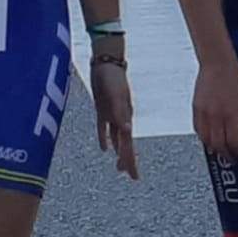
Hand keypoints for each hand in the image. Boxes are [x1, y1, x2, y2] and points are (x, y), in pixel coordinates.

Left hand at [91, 58, 138, 178]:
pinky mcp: (103, 108)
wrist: (106, 60)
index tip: (134, 175)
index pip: (128, 143)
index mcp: (124, 116)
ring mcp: (113, 113)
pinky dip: (105, 139)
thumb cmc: (111, 76)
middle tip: (132, 176)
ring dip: (119, 151)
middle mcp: (121, 117)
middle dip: (128, 160)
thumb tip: (128, 129)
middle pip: (125, 143)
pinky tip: (105, 148)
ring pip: (117, 138)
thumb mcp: (115, 93)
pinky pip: (105, 128)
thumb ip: (121, 111)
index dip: (131, 160)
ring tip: (120, 166)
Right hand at [193, 57, 237, 162]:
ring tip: (220, 153)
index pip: (235, 142)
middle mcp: (217, 116)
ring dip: (214, 149)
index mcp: (232, 114)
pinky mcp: (196, 110)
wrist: (217, 63)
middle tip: (231, 159)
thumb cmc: (234, 77)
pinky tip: (209, 140)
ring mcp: (204, 114)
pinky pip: (198, 130)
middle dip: (226, 156)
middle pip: (219, 145)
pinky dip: (204, 138)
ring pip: (206, 141)